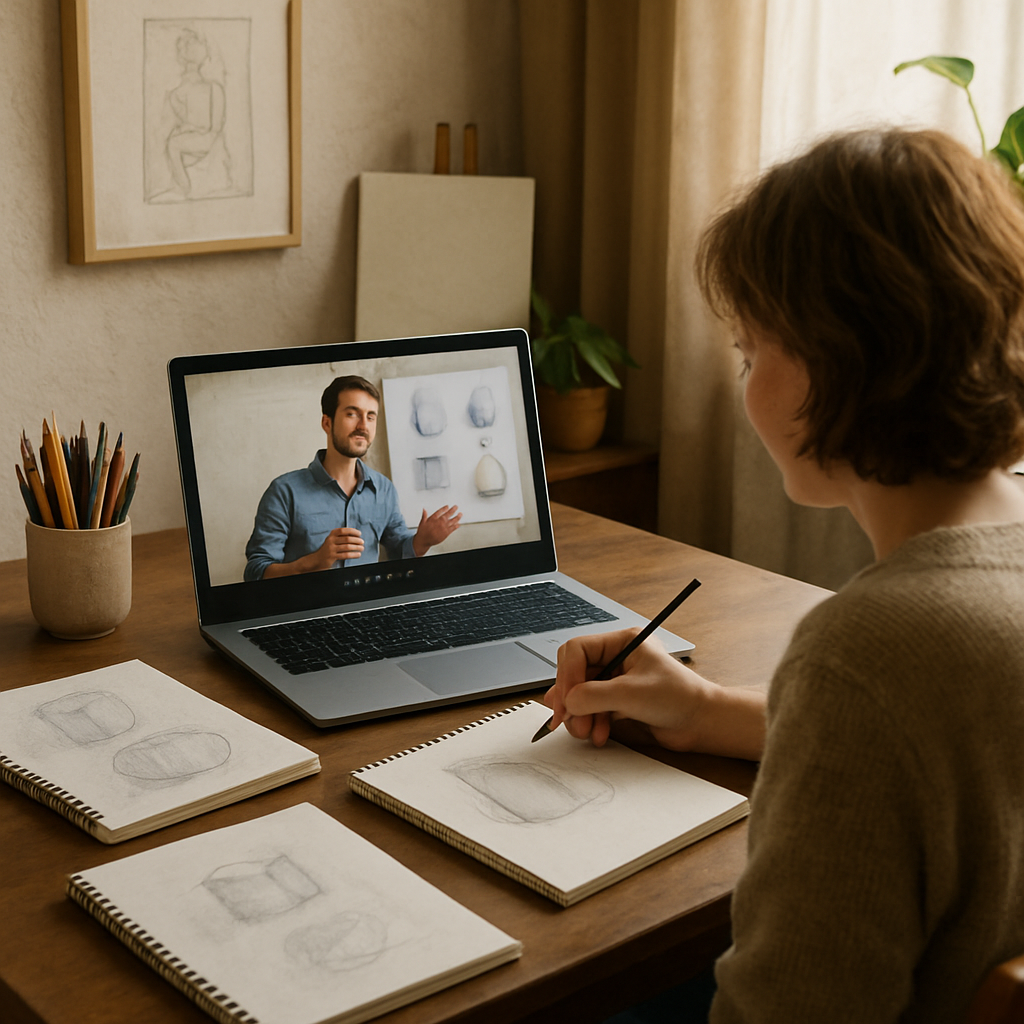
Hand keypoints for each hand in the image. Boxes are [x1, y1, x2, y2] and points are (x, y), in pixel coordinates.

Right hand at [314, 527, 363, 566]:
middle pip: (347, 539)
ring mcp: (331, 548)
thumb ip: (342, 537)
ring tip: (362, 548)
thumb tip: (356, 535)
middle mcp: (331, 540)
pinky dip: (354, 554)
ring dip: (357, 547)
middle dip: (357, 540)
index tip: (359, 534)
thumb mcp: (333, 540)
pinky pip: (345, 555)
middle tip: (362, 542)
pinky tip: (358, 554)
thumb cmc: (328, 548)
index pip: (343, 530)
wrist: (318, 559)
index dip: (353, 531)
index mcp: (331, 534)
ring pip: (347, 547)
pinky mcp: (332, 556)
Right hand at [412, 505, 460, 555]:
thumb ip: (424, 515)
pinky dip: (456, 526)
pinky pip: (452, 528)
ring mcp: (443, 527)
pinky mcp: (446, 533)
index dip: (444, 508)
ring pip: (452, 521)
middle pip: (448, 514)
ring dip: (457, 517)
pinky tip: (458, 524)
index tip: (447, 506)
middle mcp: (439, 522)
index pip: (440, 511)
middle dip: (453, 510)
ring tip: (460, 514)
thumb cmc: (423, 532)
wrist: (424, 541)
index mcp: (433, 518)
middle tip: (456, 507)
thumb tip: (424, 509)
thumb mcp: (422, 522)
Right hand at [543, 629, 766, 758]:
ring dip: (579, 715)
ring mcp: (615, 679)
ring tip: (587, 732)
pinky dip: (590, 722)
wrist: (702, 723)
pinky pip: (590, 708)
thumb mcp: (631, 694)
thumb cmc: (679, 698)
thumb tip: (566, 702)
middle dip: (571, 699)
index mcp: (621, 642)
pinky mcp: (617, 700)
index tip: (567, 701)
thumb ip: (593, 695)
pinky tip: (598, 734)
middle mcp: (616, 657)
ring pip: (579, 693)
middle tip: (570, 721)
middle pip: (574, 672)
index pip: (577, 650)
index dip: (567, 675)